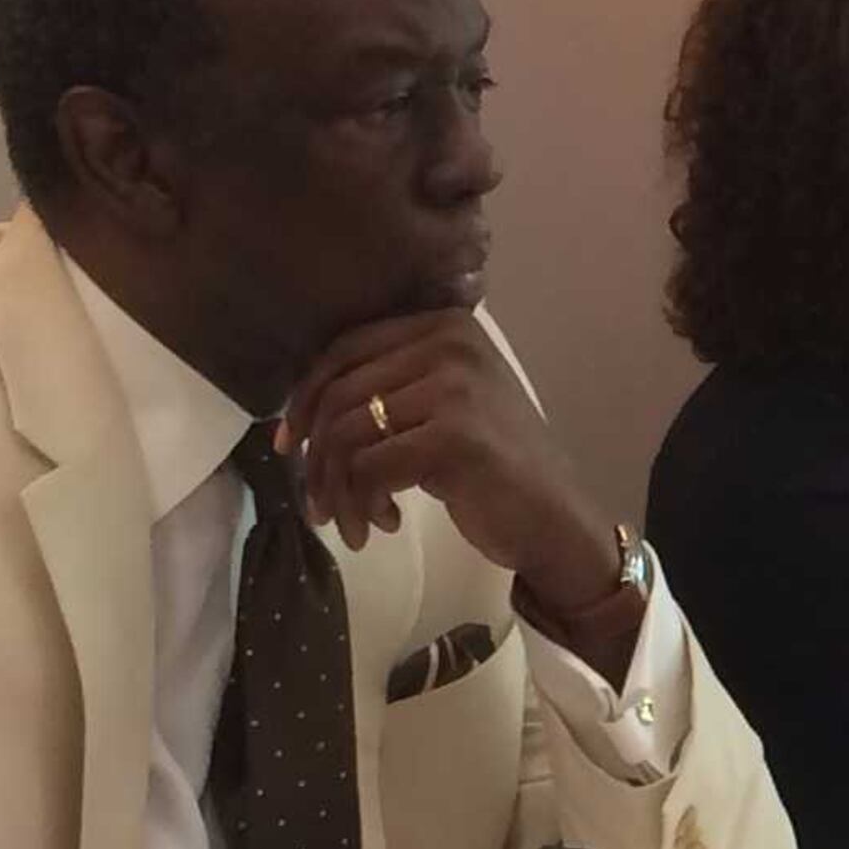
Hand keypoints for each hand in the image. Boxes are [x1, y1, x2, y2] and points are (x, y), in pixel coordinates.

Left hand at [280, 310, 611, 601]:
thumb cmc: (496, 470)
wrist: (556, 521)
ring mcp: (455, 387)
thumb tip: (300, 412)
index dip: (304, 400)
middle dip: (316, 458)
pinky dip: (362, 503)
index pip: (343, 349)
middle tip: (319, 503)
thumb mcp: (444, 408)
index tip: (291, 446)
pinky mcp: (455, 435)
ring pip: (346, 433)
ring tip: (352, 522)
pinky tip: (384, 523)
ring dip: (337, 489)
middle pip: (338, 394)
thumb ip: (390, 388)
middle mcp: (450, 343)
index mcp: (445, 325)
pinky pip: (369, 467)